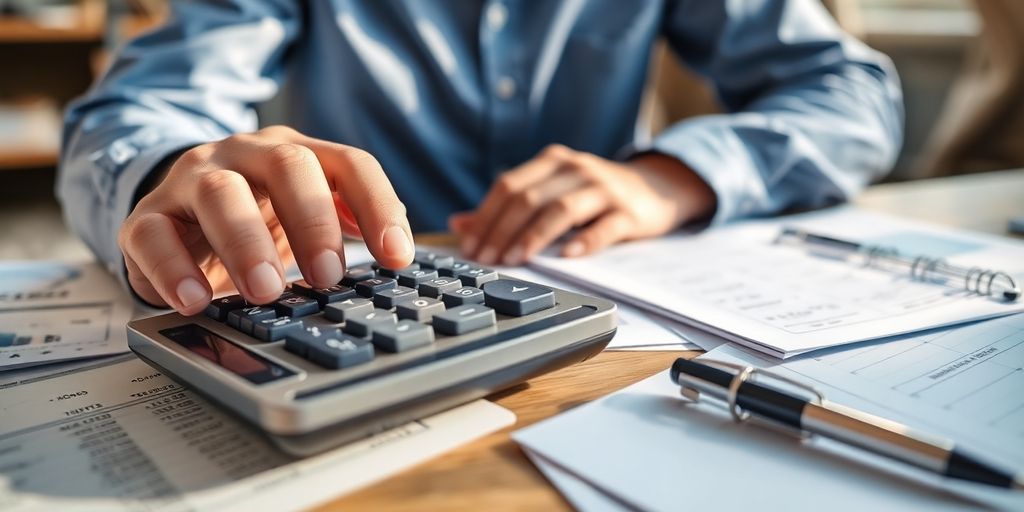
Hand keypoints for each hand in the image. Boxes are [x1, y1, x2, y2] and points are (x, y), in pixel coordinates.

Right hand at [120, 125, 413, 314]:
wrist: (180, 213)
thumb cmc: (260, 217)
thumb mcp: (307, 216)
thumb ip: (348, 226)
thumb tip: (396, 253)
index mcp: (297, 152)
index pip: (349, 163)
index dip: (377, 206)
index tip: (397, 257)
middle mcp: (247, 155)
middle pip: (287, 165)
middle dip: (313, 221)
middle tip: (328, 276)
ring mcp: (193, 180)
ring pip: (219, 194)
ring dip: (247, 244)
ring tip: (267, 292)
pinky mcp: (147, 216)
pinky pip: (152, 234)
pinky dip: (173, 270)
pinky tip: (195, 302)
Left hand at [450, 145, 715, 264]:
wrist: (655, 188)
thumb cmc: (593, 195)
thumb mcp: (552, 193)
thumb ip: (508, 208)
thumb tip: (459, 223)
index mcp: (552, 161)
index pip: (509, 186)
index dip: (485, 216)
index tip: (470, 246)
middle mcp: (576, 169)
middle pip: (529, 198)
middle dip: (502, 231)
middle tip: (486, 260)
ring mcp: (604, 189)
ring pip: (561, 210)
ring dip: (533, 237)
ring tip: (515, 260)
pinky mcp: (628, 212)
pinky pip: (603, 228)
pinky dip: (584, 242)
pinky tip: (566, 257)